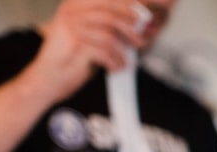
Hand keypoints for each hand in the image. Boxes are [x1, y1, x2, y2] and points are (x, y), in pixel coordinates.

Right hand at [30, 0, 147, 102]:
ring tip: (126, 59)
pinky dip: (116, 61)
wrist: (48, 79)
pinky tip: (115, 68)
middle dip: (134, 26)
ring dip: (126, 47)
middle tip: (142, 42)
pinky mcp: (76, 44)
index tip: (167, 3)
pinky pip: (106, 49)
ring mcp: (73, 25)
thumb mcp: (96, 35)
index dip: (142, 0)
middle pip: (115, 8)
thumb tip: (149, 23)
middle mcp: (74, 8)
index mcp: (80, 2)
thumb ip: (116, 25)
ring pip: (112, 30)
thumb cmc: (76, 57)